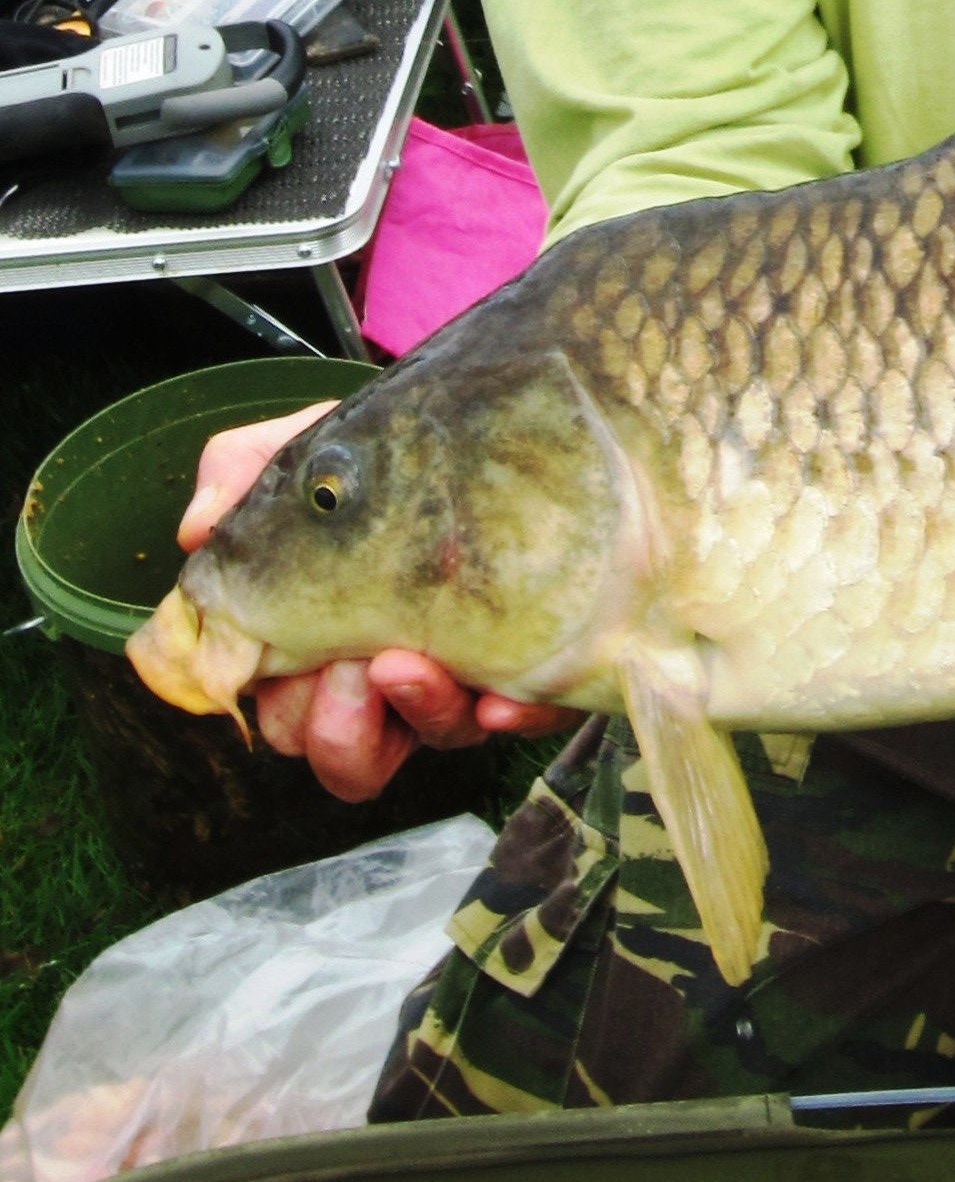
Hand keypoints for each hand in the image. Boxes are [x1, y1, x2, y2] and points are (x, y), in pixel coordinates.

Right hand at [180, 406, 565, 803]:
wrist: (474, 427)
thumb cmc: (377, 455)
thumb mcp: (303, 450)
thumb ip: (239, 473)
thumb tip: (196, 527)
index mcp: (321, 646)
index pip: (284, 718)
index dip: (283, 707)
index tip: (283, 664)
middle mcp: (388, 679)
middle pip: (343, 753)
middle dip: (337, 722)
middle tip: (348, 665)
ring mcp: (460, 678)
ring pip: (428, 741)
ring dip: (415, 710)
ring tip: (406, 663)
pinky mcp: (531, 668)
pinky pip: (526, 718)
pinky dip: (508, 713)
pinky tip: (500, 694)